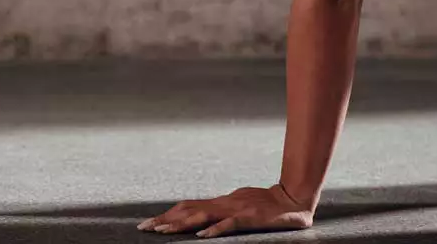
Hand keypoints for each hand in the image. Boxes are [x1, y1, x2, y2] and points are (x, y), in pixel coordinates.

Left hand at [137, 184, 312, 237]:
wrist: (292, 198)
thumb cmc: (265, 204)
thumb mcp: (238, 206)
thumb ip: (221, 212)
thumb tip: (201, 221)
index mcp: (220, 203)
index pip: (188, 207)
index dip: (168, 214)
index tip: (149, 223)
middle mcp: (223, 204)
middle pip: (188, 210)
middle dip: (165, 220)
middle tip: (144, 228)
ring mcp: (235, 210)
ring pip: (203, 217)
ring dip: (181, 224)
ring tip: (163, 231)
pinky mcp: (249, 218)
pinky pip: (229, 225)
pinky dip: (215, 230)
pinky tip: (201, 237)